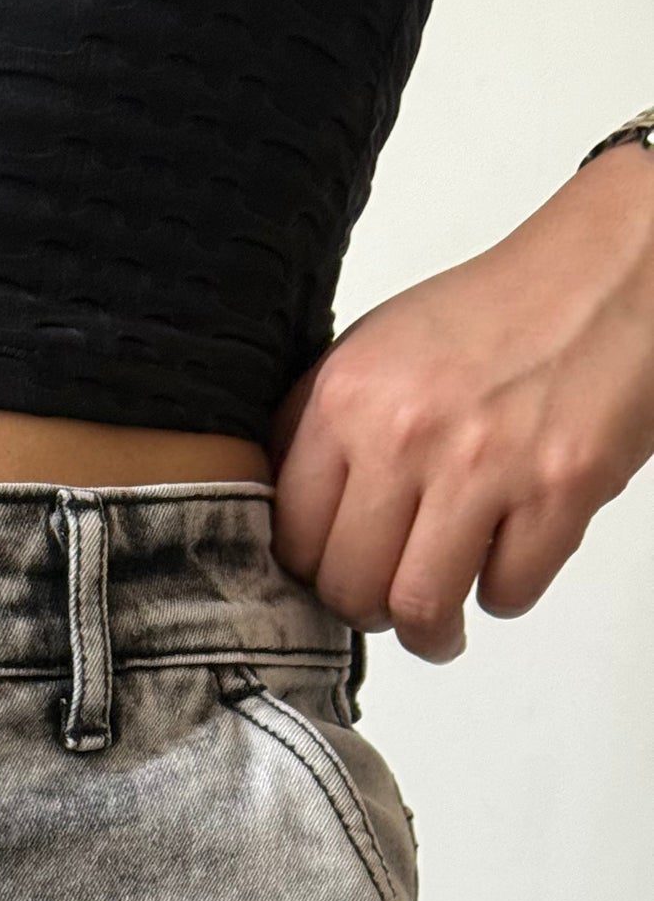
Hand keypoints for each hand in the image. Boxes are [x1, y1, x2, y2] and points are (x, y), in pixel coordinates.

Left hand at [271, 141, 653, 661]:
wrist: (613, 269)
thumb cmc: (498, 315)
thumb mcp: (376, 350)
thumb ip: (320, 432)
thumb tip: (288, 526)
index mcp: (345, 398)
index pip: (290, 539)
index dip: (311, 574)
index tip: (333, 577)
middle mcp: (405, 433)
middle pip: (349, 587)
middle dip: (368, 611)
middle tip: (388, 603)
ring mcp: (483, 465)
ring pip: (420, 608)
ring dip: (430, 631)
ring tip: (438, 623)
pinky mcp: (559, 489)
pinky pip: (506, 594)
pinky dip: (505, 593)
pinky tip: (504, 559)